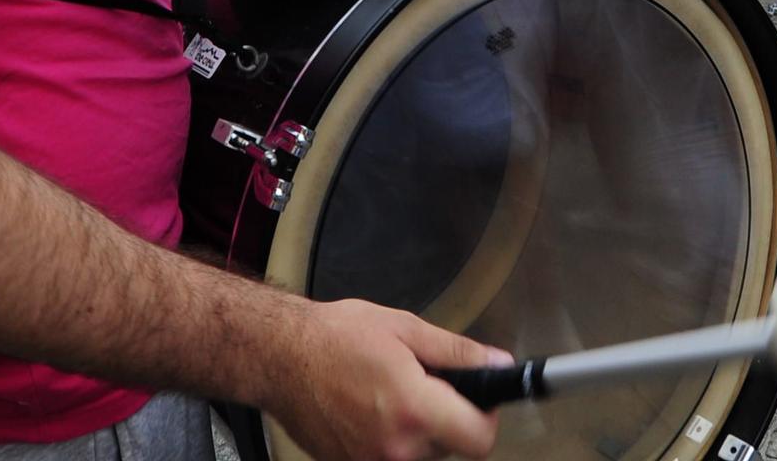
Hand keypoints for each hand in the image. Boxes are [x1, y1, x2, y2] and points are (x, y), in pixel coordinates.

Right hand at [267, 299, 504, 460]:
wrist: (280, 358)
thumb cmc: (335, 338)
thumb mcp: (405, 329)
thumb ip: (457, 352)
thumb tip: (496, 362)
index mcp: (415, 409)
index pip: (480, 440)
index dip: (486, 418)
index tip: (477, 400)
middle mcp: (396, 448)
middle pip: (451, 446)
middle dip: (446, 416)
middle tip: (422, 383)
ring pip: (422, 455)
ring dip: (418, 430)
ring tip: (392, 394)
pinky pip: (392, 459)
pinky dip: (392, 439)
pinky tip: (372, 410)